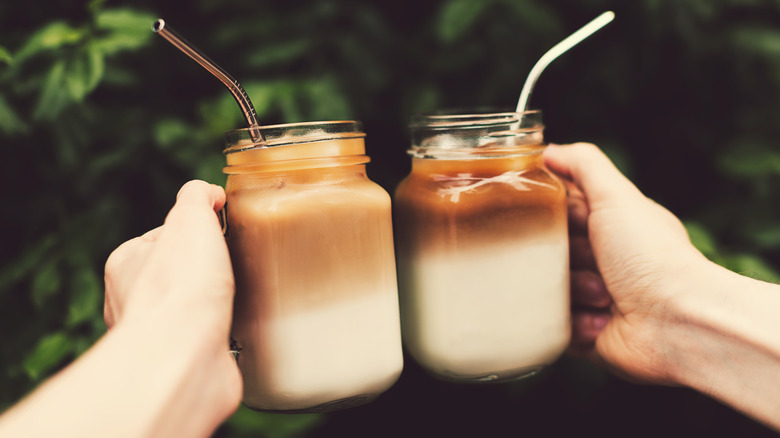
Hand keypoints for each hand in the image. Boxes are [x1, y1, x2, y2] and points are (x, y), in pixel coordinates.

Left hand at [103, 180, 240, 429]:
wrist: (183, 357)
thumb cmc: (181, 289)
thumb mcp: (191, 218)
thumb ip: (197, 197)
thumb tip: (209, 193)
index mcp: (126, 263)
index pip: (163, 236)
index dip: (195, 232)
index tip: (218, 235)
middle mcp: (130, 301)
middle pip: (176, 273)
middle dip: (204, 272)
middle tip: (227, 270)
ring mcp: (153, 336)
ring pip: (187, 310)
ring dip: (210, 306)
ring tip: (230, 301)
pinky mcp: (176, 364)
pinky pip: (201, 342)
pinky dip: (218, 335)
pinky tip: (230, 330)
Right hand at [544, 143, 706, 383]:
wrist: (678, 323)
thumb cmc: (652, 257)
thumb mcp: (617, 197)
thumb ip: (583, 164)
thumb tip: (548, 151)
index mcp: (612, 226)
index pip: (560, 211)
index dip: (552, 213)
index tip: (554, 216)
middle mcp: (604, 260)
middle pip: (549, 250)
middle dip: (563, 255)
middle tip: (588, 258)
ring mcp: (594, 297)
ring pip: (549, 288)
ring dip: (573, 290)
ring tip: (604, 295)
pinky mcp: (587, 333)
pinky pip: (556, 324)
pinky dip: (575, 322)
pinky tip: (602, 321)